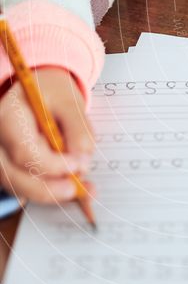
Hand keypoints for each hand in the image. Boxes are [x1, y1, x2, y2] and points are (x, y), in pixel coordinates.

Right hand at [0, 67, 95, 203]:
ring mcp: (1, 156)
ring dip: (52, 193)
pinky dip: (50, 190)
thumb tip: (84, 157)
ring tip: (83, 189)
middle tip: (78, 188)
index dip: (52, 164)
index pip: (24, 150)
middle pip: (15, 175)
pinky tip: (73, 188)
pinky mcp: (10, 167)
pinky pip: (25, 185)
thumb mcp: (69, 101)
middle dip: (49, 188)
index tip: (80, 164)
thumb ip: (78, 128)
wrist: (38, 90)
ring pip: (19, 185)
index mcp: (8, 116)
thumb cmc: (51, 92)